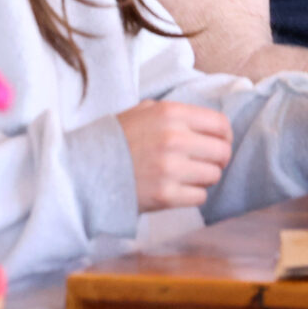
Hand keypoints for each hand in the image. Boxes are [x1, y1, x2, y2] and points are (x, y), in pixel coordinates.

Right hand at [115, 99, 233, 212]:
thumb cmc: (115, 140)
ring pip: (213, 175)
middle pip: (222, 152)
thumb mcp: (143, 111)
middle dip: (217, 159)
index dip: (224, 136)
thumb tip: (208, 123)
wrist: (83, 171)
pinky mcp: (165, 196)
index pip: (221, 124)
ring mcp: (171, 169)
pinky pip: (200, 197)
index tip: (219, 143)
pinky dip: (193, 195)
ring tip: (188, 177)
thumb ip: (175, 113)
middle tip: (206, 163)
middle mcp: (175, 139)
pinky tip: (179, 190)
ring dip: (205, 178)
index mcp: (171, 114)